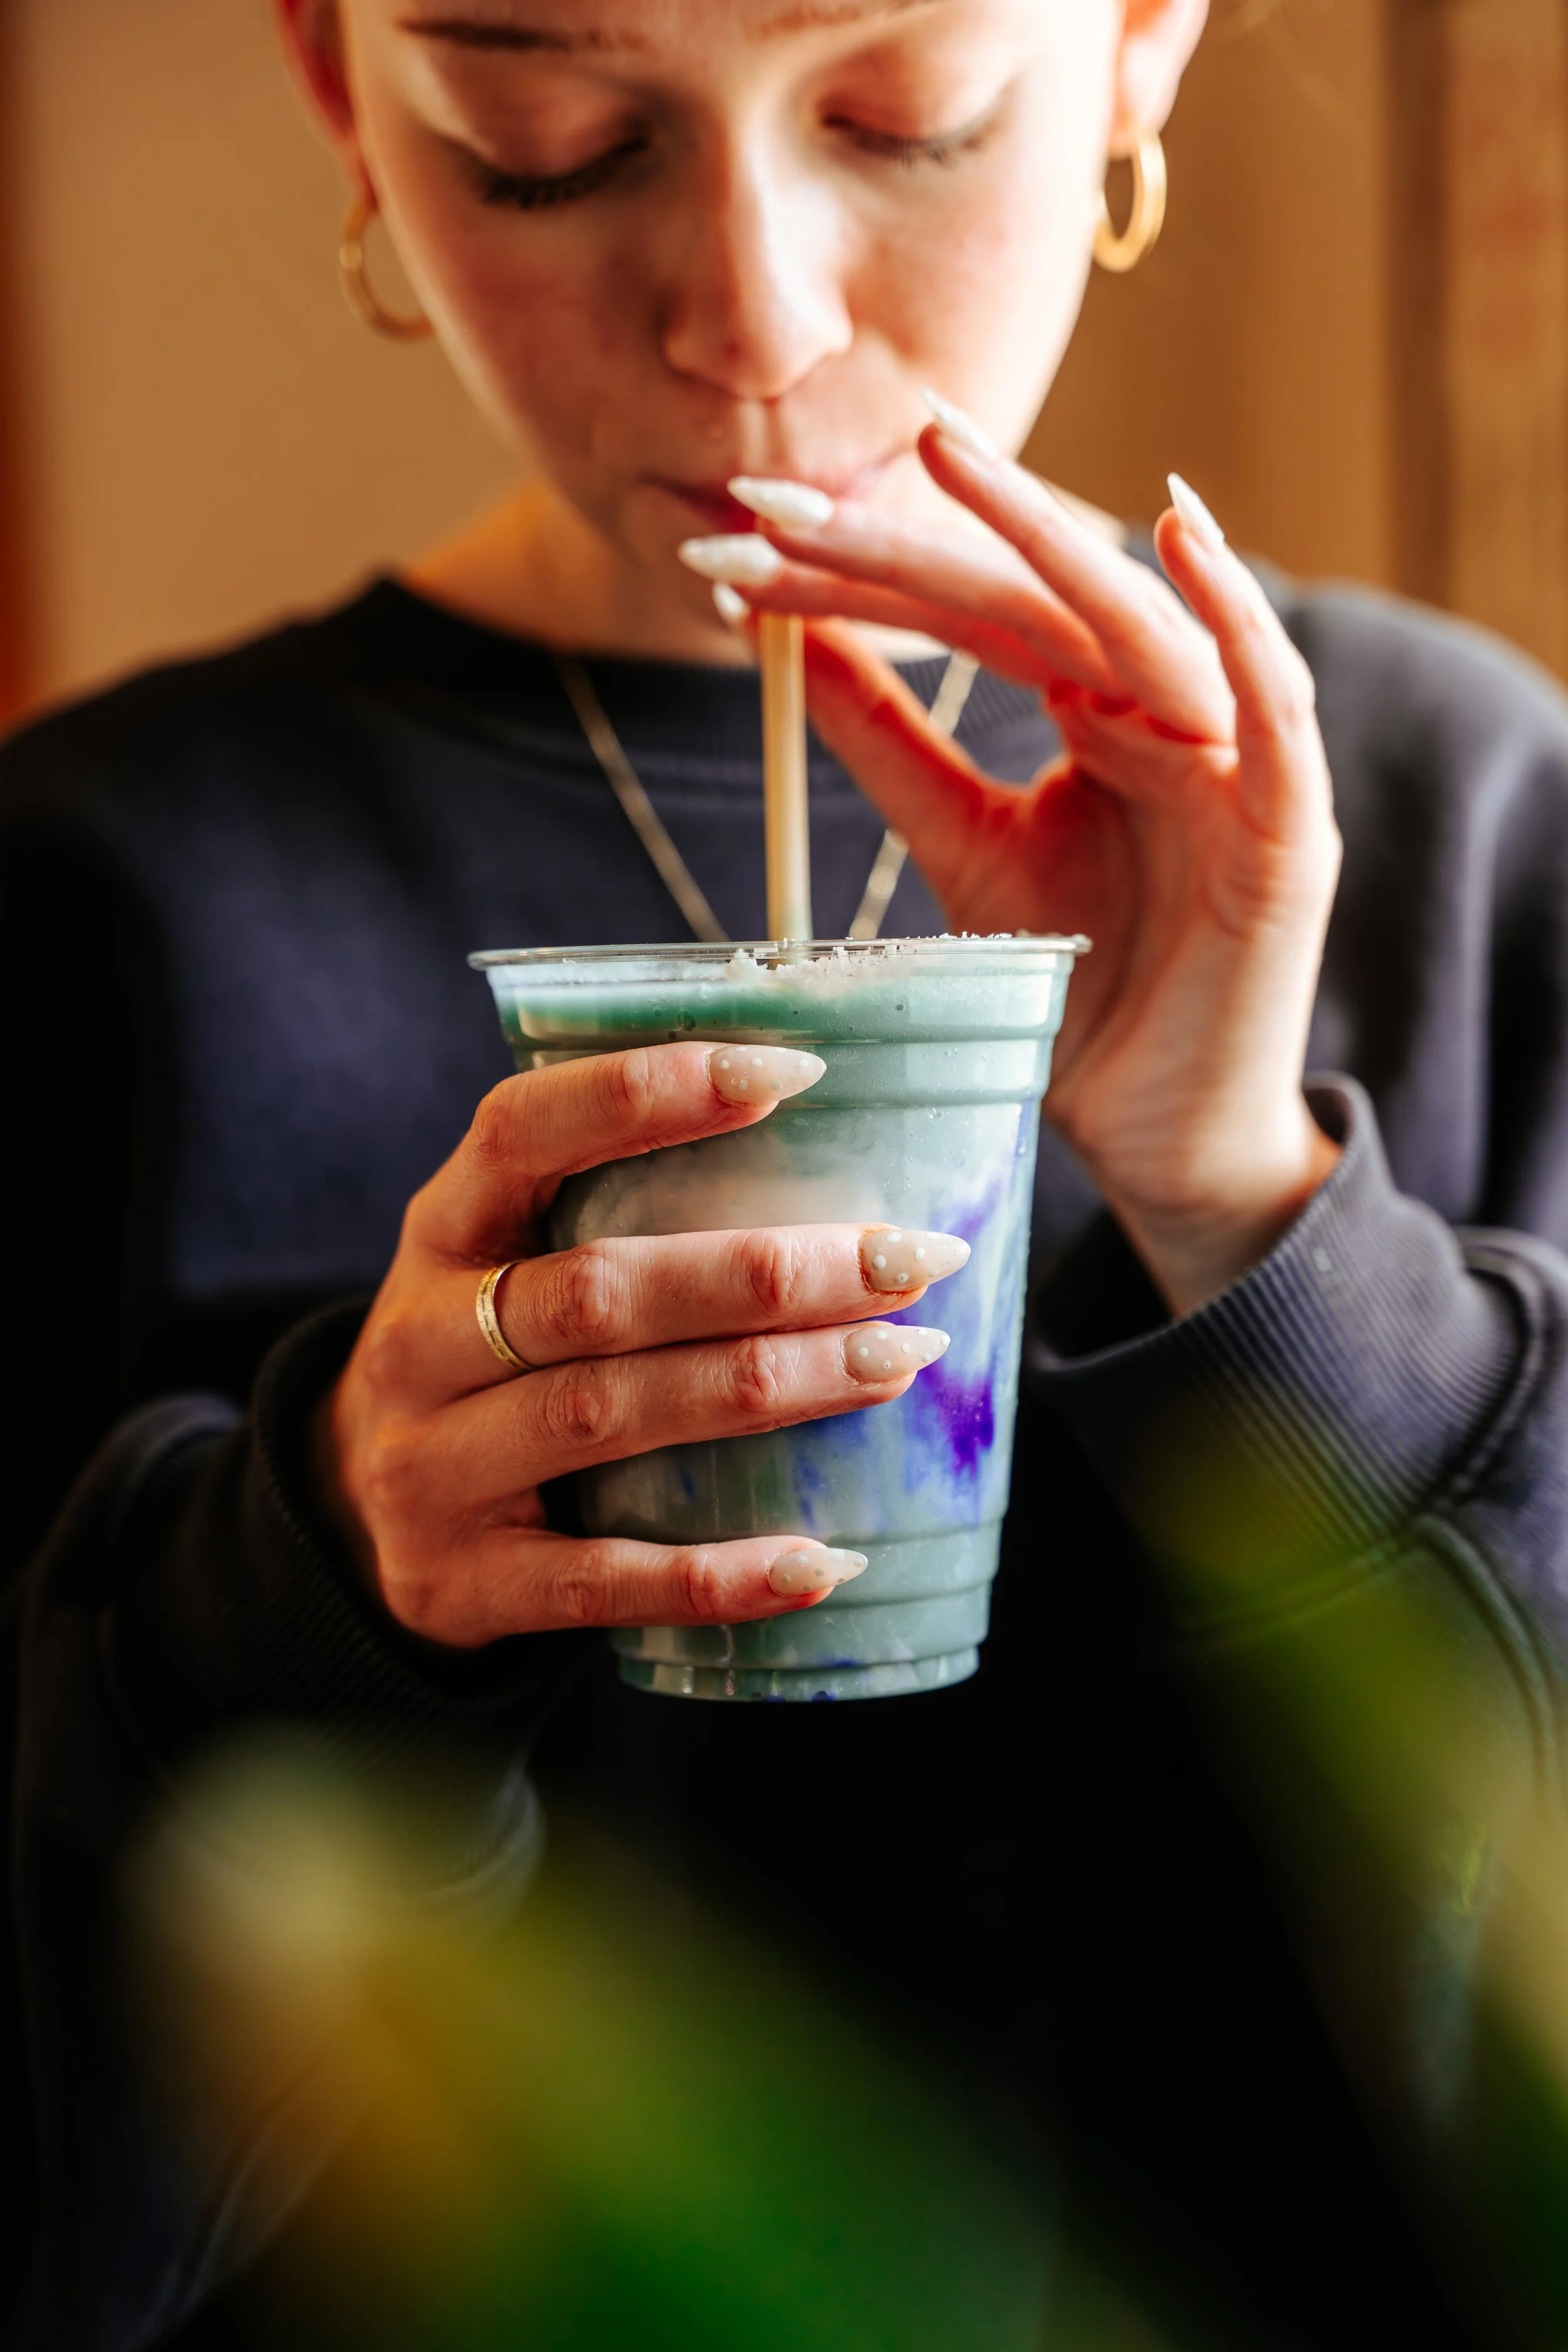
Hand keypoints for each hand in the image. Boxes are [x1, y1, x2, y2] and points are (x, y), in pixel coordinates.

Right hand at [316, 1043, 960, 1646]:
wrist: (351, 1521)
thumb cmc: (486, 1361)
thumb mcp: (504, 1262)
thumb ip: (615, 1210)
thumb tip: (838, 1159)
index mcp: (439, 1231)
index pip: (521, 1131)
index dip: (645, 1094)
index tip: (791, 1074)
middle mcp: (418, 1343)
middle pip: (597, 1293)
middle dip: (766, 1273)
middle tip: (908, 1260)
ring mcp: (430, 1470)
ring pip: (608, 1416)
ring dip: (771, 1389)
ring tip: (898, 1366)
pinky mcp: (461, 1584)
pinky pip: (599, 1579)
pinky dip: (717, 1575)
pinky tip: (823, 1558)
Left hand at [713, 436, 1342, 1314]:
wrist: (1161, 1136)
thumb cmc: (1083, 993)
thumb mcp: (967, 851)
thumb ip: (897, 751)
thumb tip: (794, 644)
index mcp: (1087, 709)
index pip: (963, 614)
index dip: (854, 572)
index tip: (732, 539)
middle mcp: (1159, 712)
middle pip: (1032, 597)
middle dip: (907, 538)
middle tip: (780, 491)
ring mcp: (1230, 765)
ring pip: (1142, 620)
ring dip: (1048, 535)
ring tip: (946, 457)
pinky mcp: (1290, 832)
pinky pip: (1276, 709)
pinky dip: (1240, 621)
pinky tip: (1182, 535)